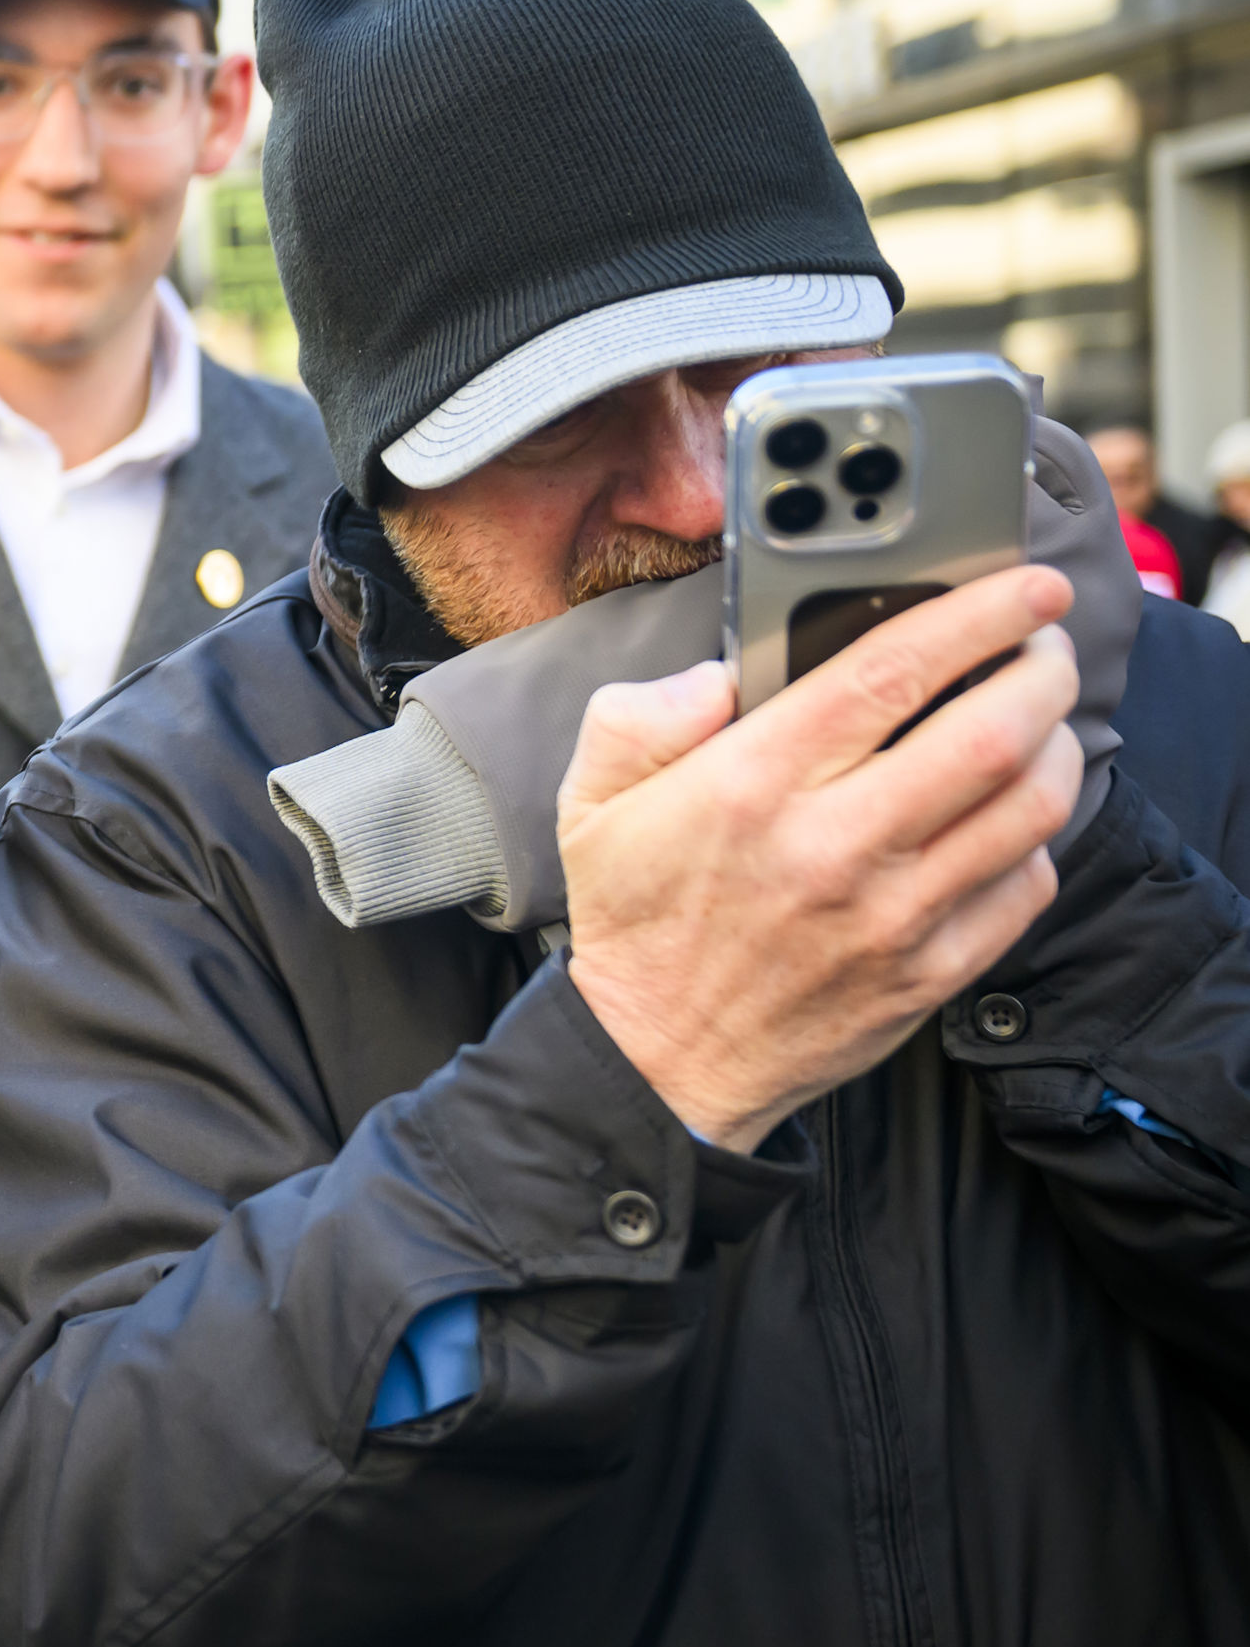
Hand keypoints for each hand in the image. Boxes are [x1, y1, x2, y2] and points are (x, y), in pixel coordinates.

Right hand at [562, 562, 1082, 1151]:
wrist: (658, 1061)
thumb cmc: (637, 919)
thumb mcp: (592, 801)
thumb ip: (640, 714)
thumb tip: (719, 672)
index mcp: (750, 785)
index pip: (889, 672)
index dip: (975, 615)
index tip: (1022, 585)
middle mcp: (832, 845)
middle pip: (990, 733)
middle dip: (1040, 669)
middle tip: (1043, 643)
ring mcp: (892, 915)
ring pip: (1029, 806)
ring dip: (1054, 744)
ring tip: (1037, 719)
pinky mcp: (930, 971)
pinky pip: (1025, 886)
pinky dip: (1034, 837)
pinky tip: (1006, 816)